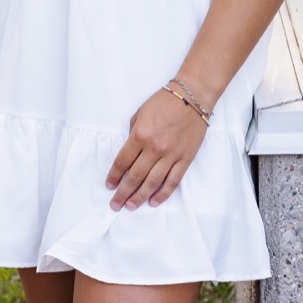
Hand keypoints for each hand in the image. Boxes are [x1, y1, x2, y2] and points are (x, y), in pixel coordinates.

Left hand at [105, 88, 207, 210]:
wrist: (193, 96)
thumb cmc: (164, 102)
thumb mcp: (140, 114)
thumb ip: (133, 134)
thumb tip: (129, 155)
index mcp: (140, 135)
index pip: (122, 161)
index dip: (114, 176)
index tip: (109, 185)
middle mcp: (154, 148)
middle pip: (135, 176)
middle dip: (123, 192)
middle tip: (115, 204)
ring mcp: (171, 155)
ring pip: (152, 182)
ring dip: (140, 197)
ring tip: (130, 206)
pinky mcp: (185, 158)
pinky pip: (172, 181)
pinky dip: (163, 194)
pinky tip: (153, 201)